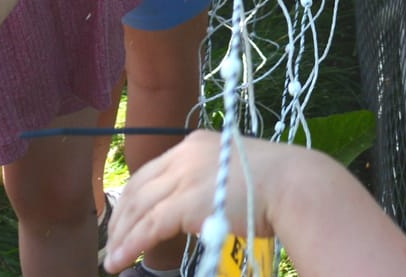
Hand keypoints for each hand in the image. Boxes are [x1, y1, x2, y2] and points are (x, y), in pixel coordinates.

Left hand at [105, 131, 281, 267]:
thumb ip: (209, 179)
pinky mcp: (186, 203)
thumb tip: (196, 203)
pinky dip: (130, 245)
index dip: (131, 198)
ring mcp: (184, 177)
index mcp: (194, 144)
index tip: (123, 218)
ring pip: (138, 209)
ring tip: (111, 258)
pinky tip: (119, 261)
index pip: (151, 172)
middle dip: (120, 218)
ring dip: (120, 236)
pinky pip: (148, 227)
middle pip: (137, 188)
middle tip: (112, 241)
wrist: (294, 185)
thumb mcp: (233, 169)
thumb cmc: (275, 181)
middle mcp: (184, 155)